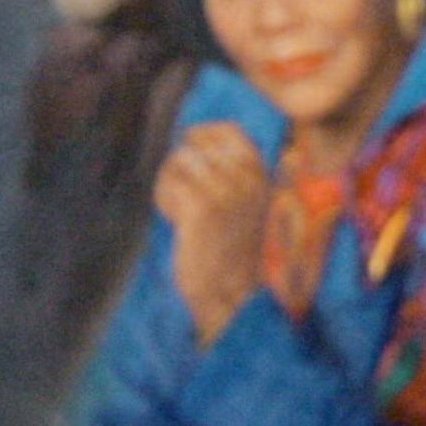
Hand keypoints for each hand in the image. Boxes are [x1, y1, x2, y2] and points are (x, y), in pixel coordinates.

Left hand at [155, 121, 269, 346]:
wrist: (232, 294)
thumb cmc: (233, 252)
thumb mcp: (247, 207)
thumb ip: (236, 176)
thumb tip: (200, 140)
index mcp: (261, 176)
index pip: (231, 131)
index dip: (204, 131)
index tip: (190, 141)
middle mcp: (246, 179)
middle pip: (199, 143)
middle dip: (181, 160)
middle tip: (177, 185)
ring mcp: (225, 192)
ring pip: (181, 161)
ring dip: (169, 179)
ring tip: (174, 204)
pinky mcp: (201, 209)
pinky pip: (170, 183)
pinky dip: (164, 197)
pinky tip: (172, 217)